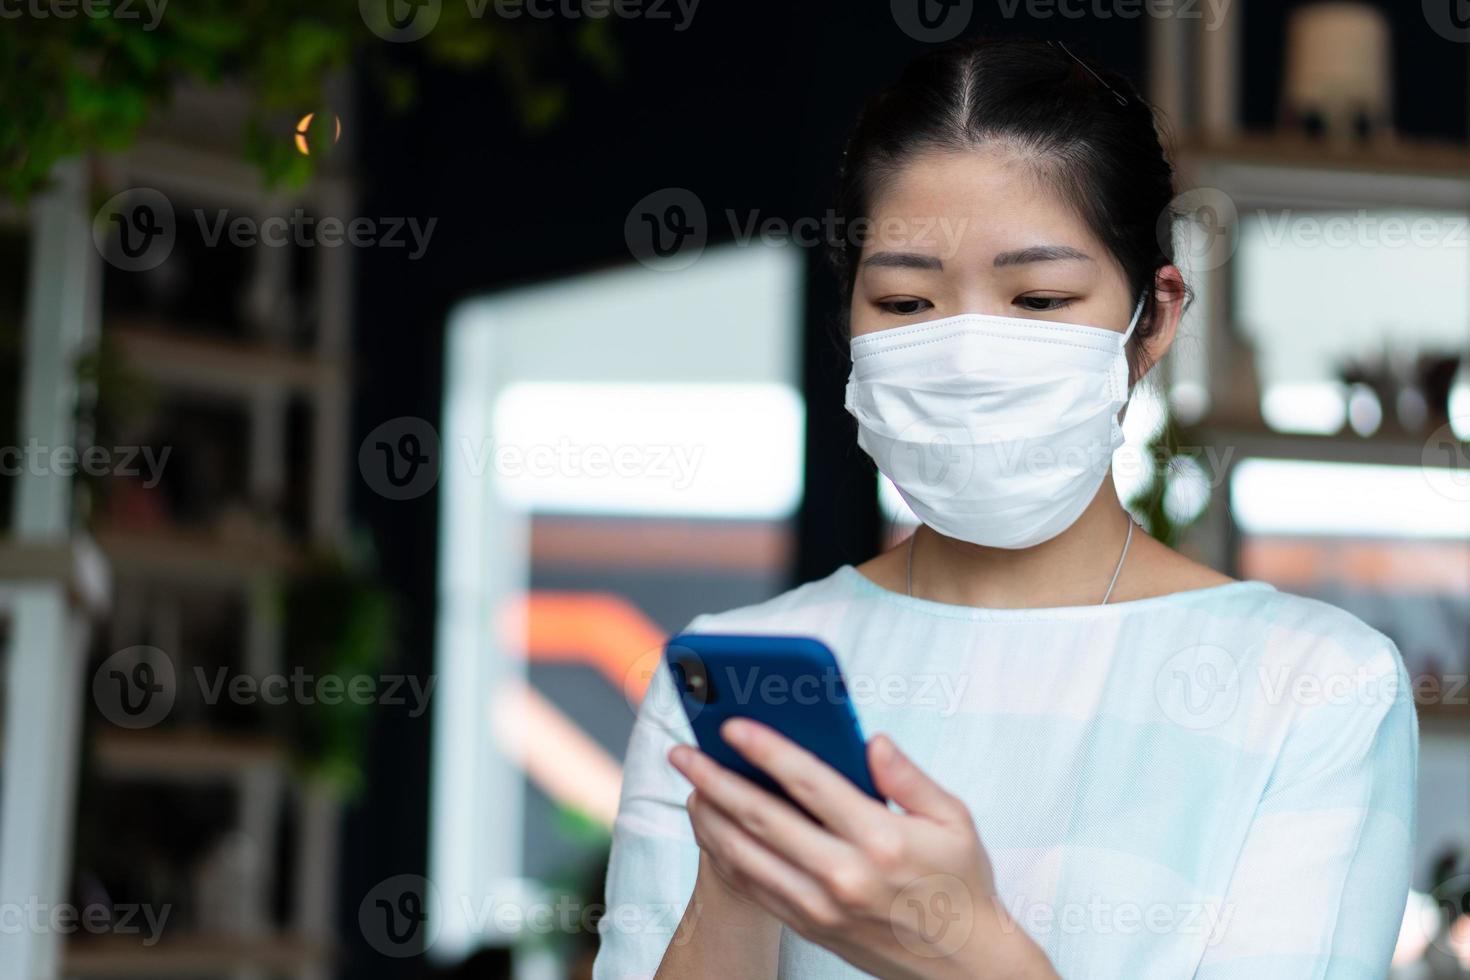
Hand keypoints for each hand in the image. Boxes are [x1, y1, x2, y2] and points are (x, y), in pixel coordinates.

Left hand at [668, 720, 1056, 979]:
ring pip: (747, 856)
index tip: (732, 725)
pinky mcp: (809, 925)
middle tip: (683, 752)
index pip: (811, 783)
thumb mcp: (954, 820)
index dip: (767, 750)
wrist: (964, 965)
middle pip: (763, 818)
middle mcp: (845, 875)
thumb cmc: (959, 883)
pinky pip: (753, 887)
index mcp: (882, 839)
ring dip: (709, 818)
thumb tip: (871, 740)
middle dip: (715, 780)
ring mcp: (821, 906)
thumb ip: (909, 777)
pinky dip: (724, 855)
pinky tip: (712, 828)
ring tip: (689, 787)